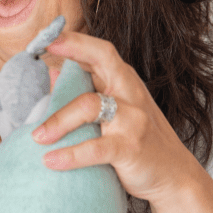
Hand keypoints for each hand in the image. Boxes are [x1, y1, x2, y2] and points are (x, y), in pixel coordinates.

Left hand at [31, 31, 202, 203]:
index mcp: (124, 82)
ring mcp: (132, 119)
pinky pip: (95, 148)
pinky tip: (51, 160)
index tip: (48, 36)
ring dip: (58, 121)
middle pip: (103, 60)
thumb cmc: (140, 141)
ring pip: (89, 106)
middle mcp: (130, 94)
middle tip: (43, 50)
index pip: (100, 52)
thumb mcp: (116, 111)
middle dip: (73, 49)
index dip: (74, 41)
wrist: (175, 176)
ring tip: (37, 137)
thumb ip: (87, 91)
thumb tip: (52, 71)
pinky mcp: (130, 148)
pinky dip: (70, 155)